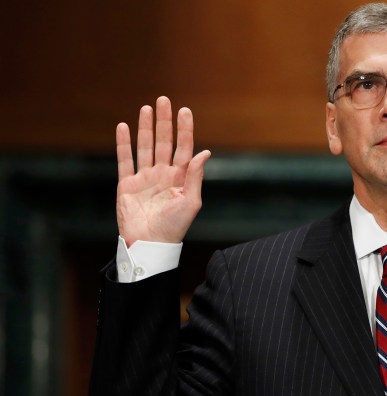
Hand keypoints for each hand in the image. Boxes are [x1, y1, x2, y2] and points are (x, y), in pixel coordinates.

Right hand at [116, 96, 210, 246]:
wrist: (150, 244)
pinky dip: (123, 144)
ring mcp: (145, 178)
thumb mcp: (191, 202)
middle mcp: (163, 174)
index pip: (184, 148)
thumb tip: (204, 152)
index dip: (184, 130)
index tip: (185, 111)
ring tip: (147, 108)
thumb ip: (195, 176)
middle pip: (163, 142)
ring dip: (145, 128)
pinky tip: (124, 128)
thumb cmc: (174, 227)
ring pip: (145, 147)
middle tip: (164, 100)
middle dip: (164, 122)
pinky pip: (125, 160)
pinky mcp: (127, 184)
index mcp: (181, 178)